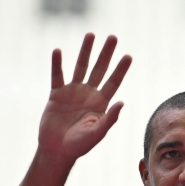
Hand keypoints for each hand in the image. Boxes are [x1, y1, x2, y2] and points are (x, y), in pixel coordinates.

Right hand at [38, 33, 131, 161]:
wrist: (57, 150)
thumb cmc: (79, 145)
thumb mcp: (97, 133)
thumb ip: (110, 118)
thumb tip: (122, 102)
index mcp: (101, 103)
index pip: (114, 82)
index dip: (121, 69)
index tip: (128, 56)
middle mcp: (88, 94)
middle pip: (100, 69)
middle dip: (106, 53)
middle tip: (113, 37)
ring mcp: (72, 92)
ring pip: (80, 67)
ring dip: (85, 51)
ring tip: (91, 34)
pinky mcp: (56, 94)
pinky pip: (57, 75)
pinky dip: (57, 64)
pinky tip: (58, 51)